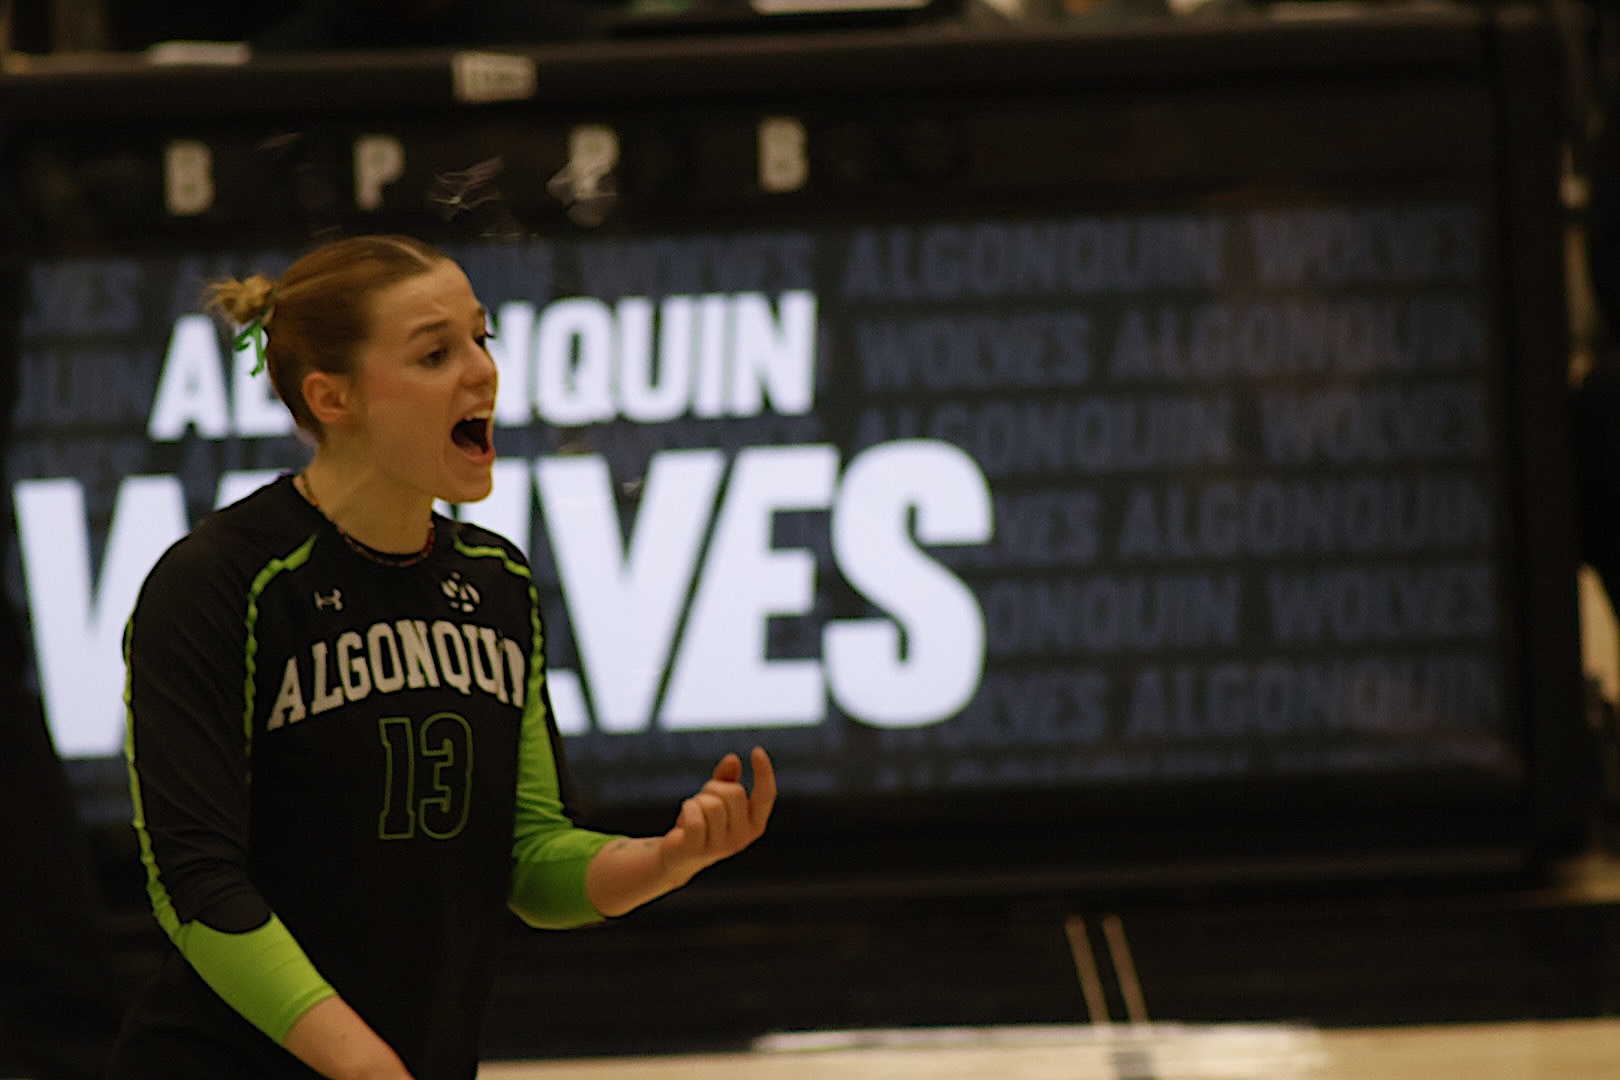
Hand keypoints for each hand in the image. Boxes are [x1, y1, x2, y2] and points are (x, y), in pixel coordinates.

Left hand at [658, 746, 775, 882]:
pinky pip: (695, 818)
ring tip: (693, 812)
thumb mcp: (716, 798)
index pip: (766, 796)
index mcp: (754, 824)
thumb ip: (726, 779)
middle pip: (734, 793)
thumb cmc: (702, 822)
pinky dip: (687, 809)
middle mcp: (743, 837)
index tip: (757, 750)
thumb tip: (733, 759)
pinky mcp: (699, 849)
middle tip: (702, 800)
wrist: (678, 857)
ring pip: (713, 805)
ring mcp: (722, 846)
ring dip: (698, 801)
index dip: (765, 773)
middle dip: (713, 787)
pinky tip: (682, 820)